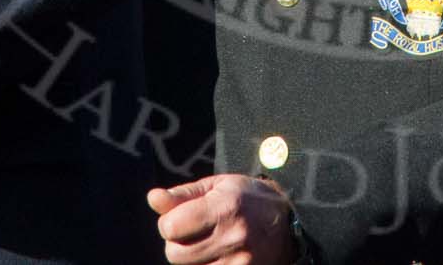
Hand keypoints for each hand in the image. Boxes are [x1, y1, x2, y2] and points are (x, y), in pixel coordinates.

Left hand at [147, 174, 297, 264]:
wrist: (289, 222)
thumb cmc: (247, 199)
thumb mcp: (217, 186)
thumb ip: (182, 195)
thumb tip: (152, 198)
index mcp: (224, 207)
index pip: (170, 227)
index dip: (170, 223)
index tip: (182, 218)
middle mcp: (233, 236)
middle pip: (175, 254)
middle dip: (178, 244)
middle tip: (196, 233)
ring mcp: (240, 262)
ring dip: (193, 259)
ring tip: (211, 244)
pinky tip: (218, 257)